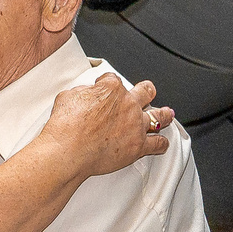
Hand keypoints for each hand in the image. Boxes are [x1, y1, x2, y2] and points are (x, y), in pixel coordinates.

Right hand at [41, 74, 173, 178]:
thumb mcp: (68, 96)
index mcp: (111, 88)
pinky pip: (157, 144)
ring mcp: (135, 125)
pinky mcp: (138, 146)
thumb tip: (86, 95)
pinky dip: (162, 144)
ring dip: (164, 114)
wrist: (68, 151)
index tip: (105, 89)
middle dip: (146, 91)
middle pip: (145, 92)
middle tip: (146, 93)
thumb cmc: (65, 126)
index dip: (108, 84)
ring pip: (158, 116)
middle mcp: (128, 104)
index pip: (114, 80)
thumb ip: (83, 93)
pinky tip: (163, 144)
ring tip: (167, 114)